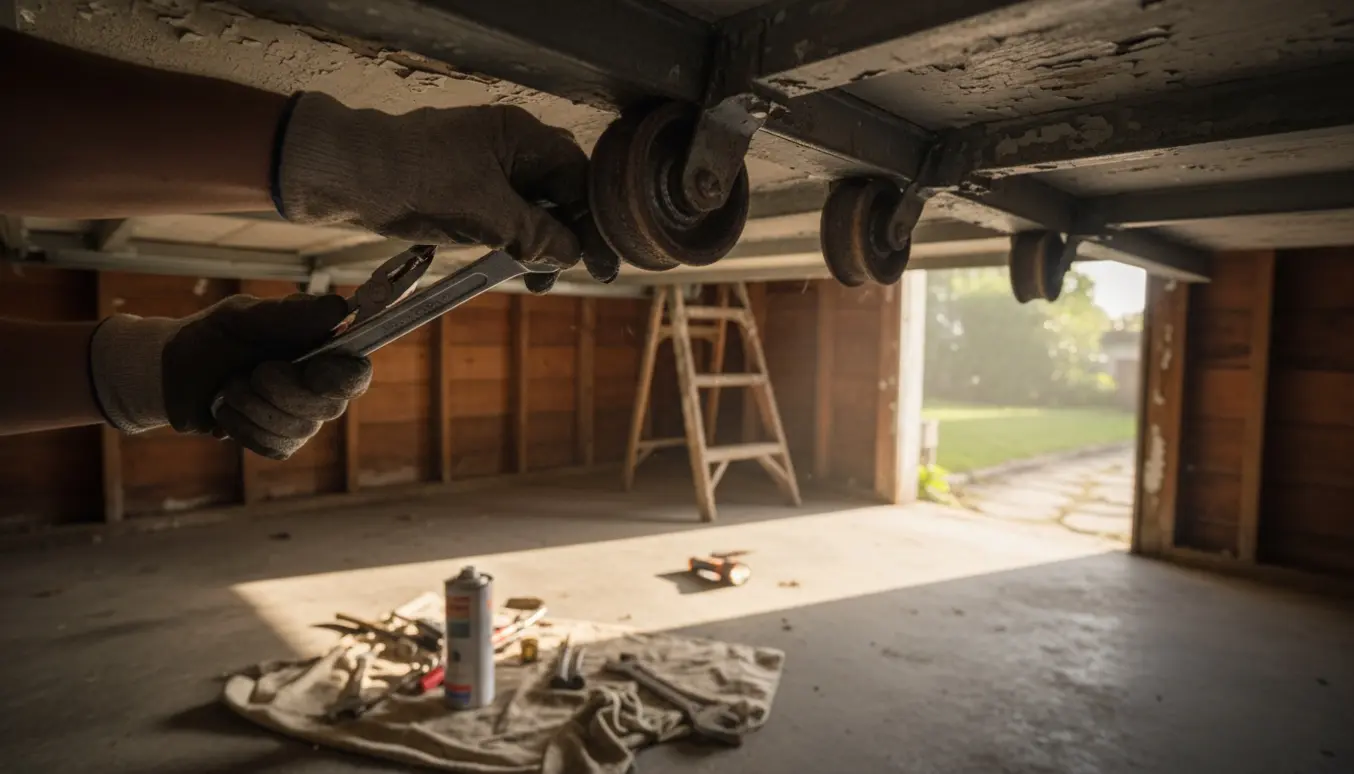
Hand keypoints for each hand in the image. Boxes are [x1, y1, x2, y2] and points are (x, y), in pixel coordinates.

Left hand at [90, 294, 370, 459]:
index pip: (357, 374)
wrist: (173, 373)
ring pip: (299, 429)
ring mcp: (303, 419)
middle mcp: (321, 388)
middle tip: (252, 371)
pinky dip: (244, 428)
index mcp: (323, 352)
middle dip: (282, 391)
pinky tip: (227, 412)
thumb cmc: (215, 336)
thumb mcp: (243, 315)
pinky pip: (276, 447)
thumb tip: (339, 308)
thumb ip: (289, 314)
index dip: (341, 378)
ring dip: (254, 407)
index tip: (311, 371)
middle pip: (329, 406)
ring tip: (230, 388)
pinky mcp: (280, 443)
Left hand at [276, 94, 589, 270]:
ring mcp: (487, 163)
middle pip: (560, 191)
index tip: (601, 262)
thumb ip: (537, 235)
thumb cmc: (416, 181)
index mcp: (522, 136)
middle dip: (569, 234)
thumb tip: (573, 253)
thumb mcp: (488, 215)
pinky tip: (515, 263)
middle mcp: (510, 144)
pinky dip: (515, 238)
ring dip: (541, 243)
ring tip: (536, 279)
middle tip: (571, 273)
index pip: (578, 179)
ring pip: (533, 205)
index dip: (593, 223)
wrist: (348, 175)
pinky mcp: (466, 184)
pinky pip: (506, 211)